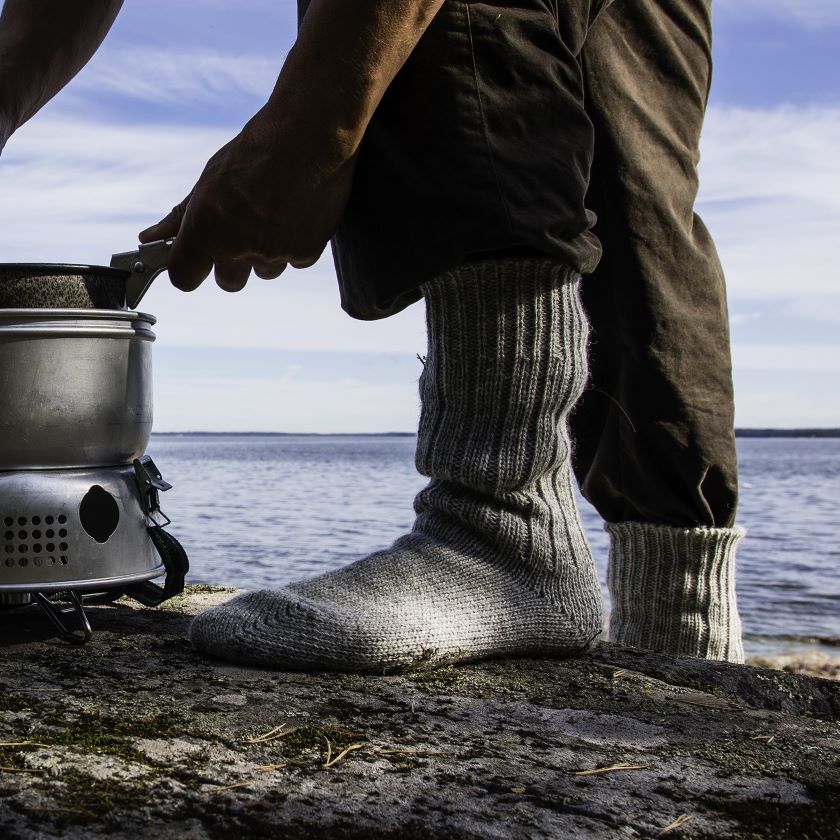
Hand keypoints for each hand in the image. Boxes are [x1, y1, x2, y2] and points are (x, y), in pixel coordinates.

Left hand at [139, 105, 356, 292]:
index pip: (184, 277)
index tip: (197, 263)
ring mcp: (272, 253)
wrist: (309, 137)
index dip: (190, 272)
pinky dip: (297, 243)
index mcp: (204, 228)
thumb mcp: (210, 180)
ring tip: (277, 214)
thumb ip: (182, 216)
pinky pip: (296, 261)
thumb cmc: (255, 152)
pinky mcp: (305, 253)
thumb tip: (150, 237)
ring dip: (269, 253)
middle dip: (234, 264)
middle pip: (229, 283)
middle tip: (244, 231)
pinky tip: (298, 213)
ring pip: (266, 272)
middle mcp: (235, 246)